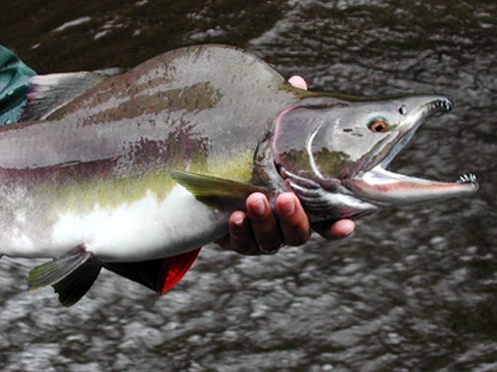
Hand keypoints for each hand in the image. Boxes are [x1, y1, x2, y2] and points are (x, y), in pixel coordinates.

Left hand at [217, 75, 354, 254]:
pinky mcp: (239, 240)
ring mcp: (263, 235)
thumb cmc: (256, 159)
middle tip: (286, 196)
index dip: (338, 226)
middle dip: (294, 217)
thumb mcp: (272, 138)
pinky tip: (235, 217)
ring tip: (254, 198)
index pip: (329, 220)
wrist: (216, 184)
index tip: (348, 223)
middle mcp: (287, 224)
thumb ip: (286, 118)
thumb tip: (295, 82)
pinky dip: (240, 231)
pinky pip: (241, 243)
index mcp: (304, 205)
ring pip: (271, 240)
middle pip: (299, 233)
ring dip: (265, 221)